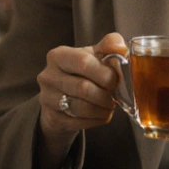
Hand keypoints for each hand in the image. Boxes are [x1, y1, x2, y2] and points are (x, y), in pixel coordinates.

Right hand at [34, 33, 126, 168]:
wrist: (65, 96)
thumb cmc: (84, 72)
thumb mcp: (95, 54)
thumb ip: (110, 46)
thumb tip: (120, 47)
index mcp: (58, 56)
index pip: (83, 62)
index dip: (105, 73)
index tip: (116, 79)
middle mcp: (48, 76)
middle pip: (83, 87)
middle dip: (106, 93)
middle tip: (116, 95)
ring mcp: (47, 99)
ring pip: (82, 107)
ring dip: (103, 108)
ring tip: (111, 104)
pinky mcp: (53, 118)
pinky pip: (80, 122)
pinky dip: (98, 119)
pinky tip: (103, 113)